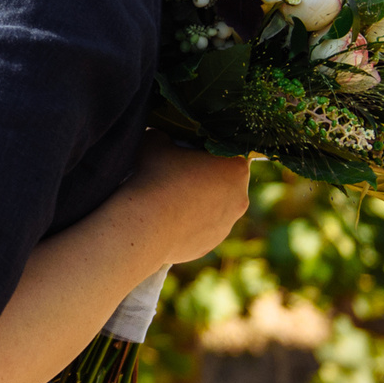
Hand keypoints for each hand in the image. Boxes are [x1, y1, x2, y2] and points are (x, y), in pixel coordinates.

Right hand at [134, 138, 250, 265]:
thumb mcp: (155, 142)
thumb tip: (164, 140)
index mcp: (235, 168)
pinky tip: (167, 219)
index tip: (192, 150)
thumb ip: (166, 137)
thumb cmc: (154, 177)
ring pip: (215, 208)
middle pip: (227, 181)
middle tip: (180, 173)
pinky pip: (202, 229)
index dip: (211, 149)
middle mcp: (239, 198)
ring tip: (170, 199)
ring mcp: (226, 226)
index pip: (231, 151)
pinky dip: (189, 223)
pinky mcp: (210, 245)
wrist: (143, 226)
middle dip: (208, 177)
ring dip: (199, 202)